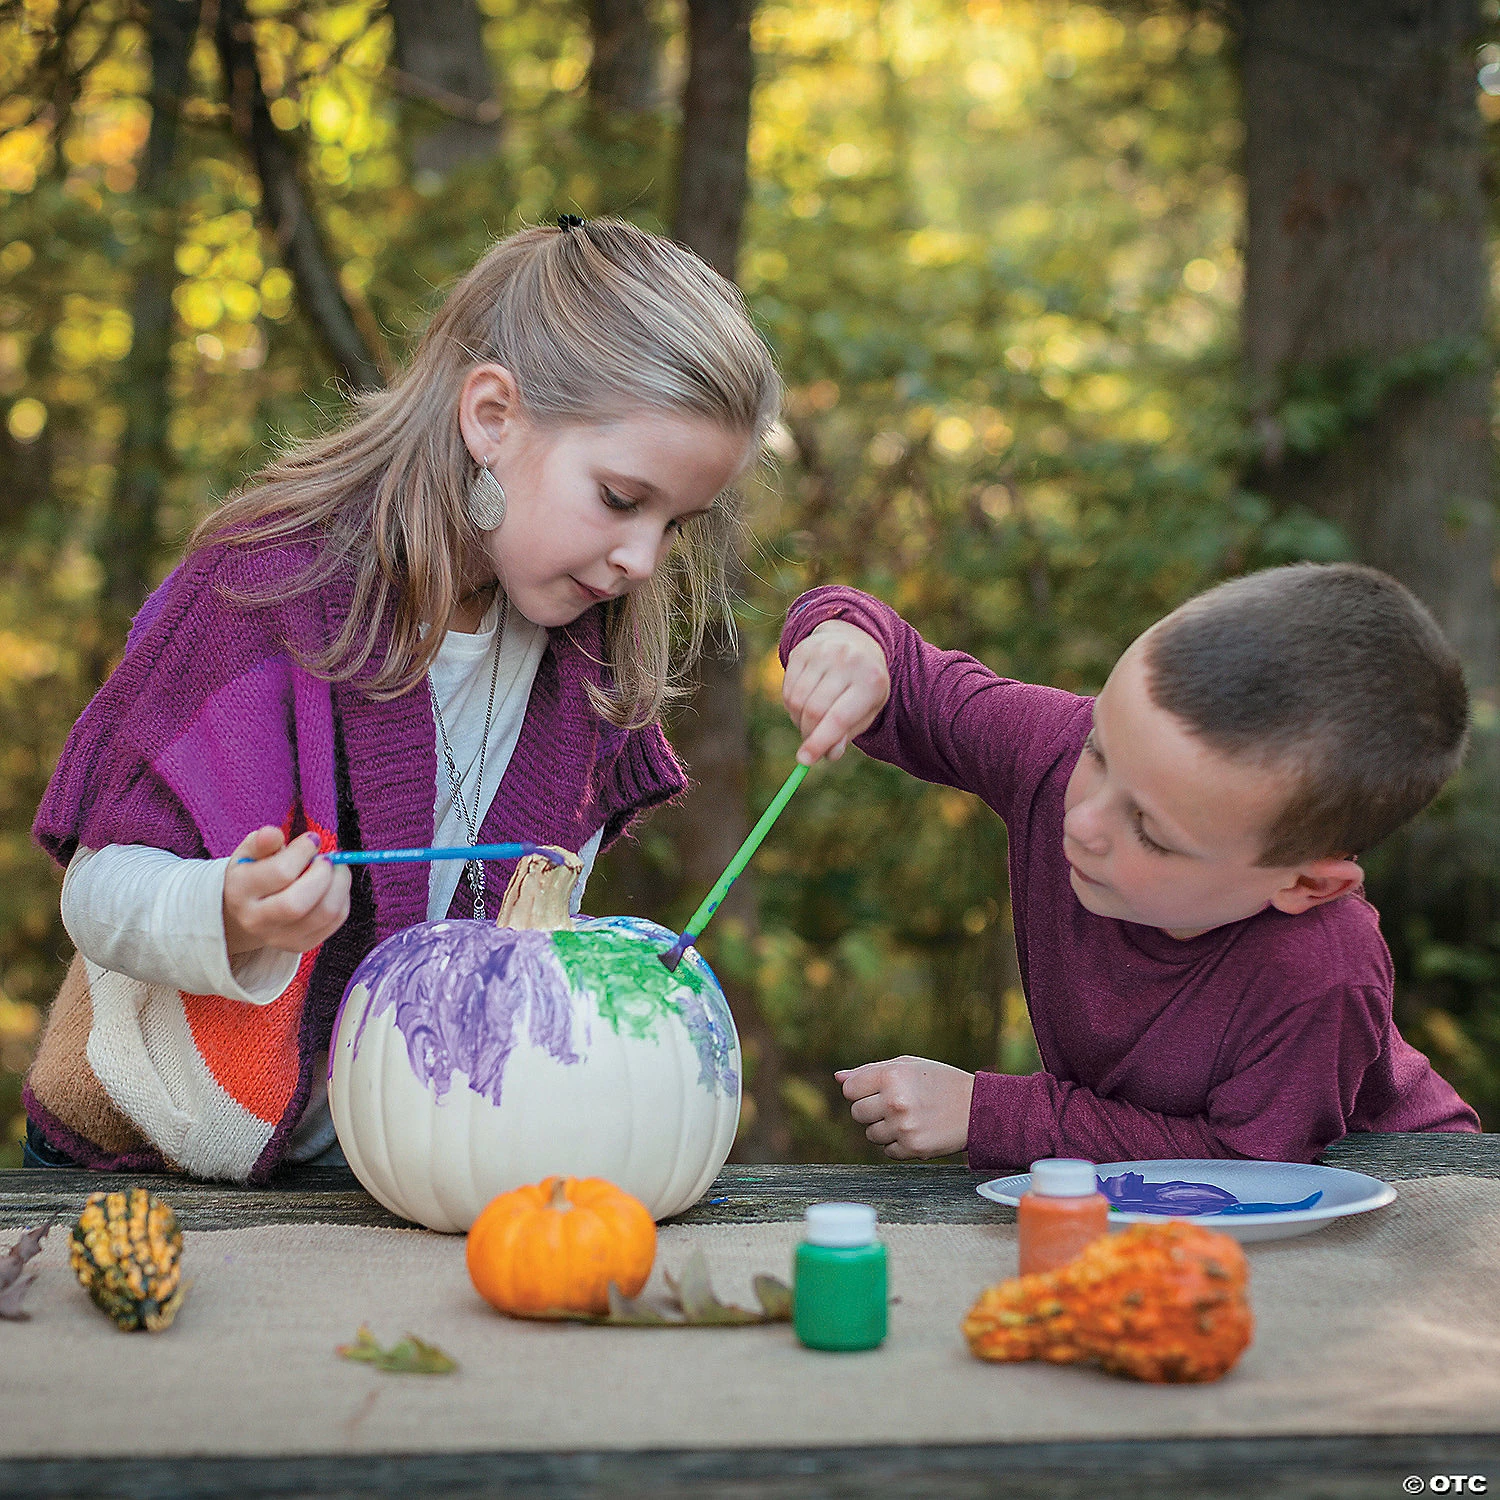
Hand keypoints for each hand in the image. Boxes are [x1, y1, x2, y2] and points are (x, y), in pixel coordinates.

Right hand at [223, 827, 350, 956]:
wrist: (247, 910)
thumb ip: (262, 842)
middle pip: (298, 903)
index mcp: (240, 891)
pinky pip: (334, 921)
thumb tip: (273, 834)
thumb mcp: (250, 853)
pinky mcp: (300, 944)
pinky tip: (333, 885)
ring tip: (335, 869)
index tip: (312, 840)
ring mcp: (279, 937)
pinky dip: (343, 898)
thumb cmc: (254, 873)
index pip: (280, 872)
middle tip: (327, 859)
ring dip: (340, 885)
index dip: (304, 851)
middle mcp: (256, 920)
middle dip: (323, 874)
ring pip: (324, 914)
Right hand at [782, 619, 889, 764]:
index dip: (819, 742)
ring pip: (796, 701)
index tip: (804, 761)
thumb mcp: (867, 709)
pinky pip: (787, 689)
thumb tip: (828, 754)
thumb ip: (848, 733)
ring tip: (811, 720)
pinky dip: (791, 705)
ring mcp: (823, 652)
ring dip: (798, 719)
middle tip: (811, 743)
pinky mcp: (802, 650)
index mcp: (870, 681)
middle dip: (808, 734)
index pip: (838, 718)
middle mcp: (847, 662)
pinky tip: (804, 702)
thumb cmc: (863, 684)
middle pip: (814, 710)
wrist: (856, 640)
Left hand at [836, 1055, 973, 1158]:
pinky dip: (897, 1144)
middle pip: (857, 1113)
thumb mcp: (908, 1065)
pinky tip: (916, 1131)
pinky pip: (887, 1151)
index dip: (861, 1091)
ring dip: (884, 1128)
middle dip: (871, 1110)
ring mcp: (903, 1127)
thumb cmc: (940, 1082)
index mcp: (891, 1076)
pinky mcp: (912, 1149)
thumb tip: (838, 1078)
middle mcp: (895, 1102)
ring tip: (908, 1117)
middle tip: (895, 1105)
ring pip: (870, 1134)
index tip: (876, 1091)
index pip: (850, 1090)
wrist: (978, 1108)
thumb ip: (870, 1071)